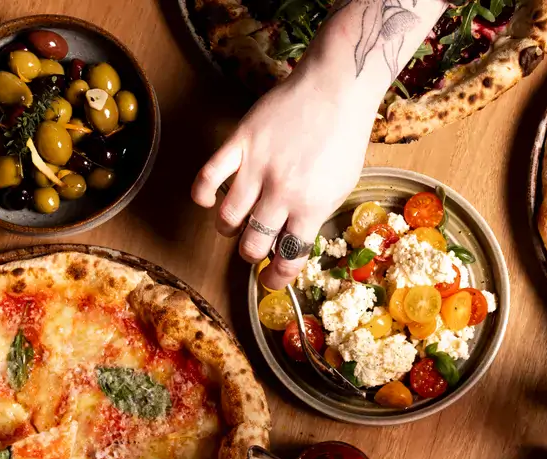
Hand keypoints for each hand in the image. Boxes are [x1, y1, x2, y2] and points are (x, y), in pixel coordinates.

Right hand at [192, 66, 376, 289]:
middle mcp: (282, 193)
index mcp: (311, 207)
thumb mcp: (341, 188)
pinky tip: (208, 200)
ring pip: (228, 219)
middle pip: (254, 244)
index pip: (289, 257)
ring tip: (236, 225)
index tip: (273, 282)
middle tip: (255, 248)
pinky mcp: (239, 143)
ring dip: (230, 230)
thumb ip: (316, 216)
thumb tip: (292, 242)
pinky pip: (208, 177)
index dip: (279, 278)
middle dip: (252, 254)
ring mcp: (257, 167)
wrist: (335, 88)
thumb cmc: (344, 139)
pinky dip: (203, 195)